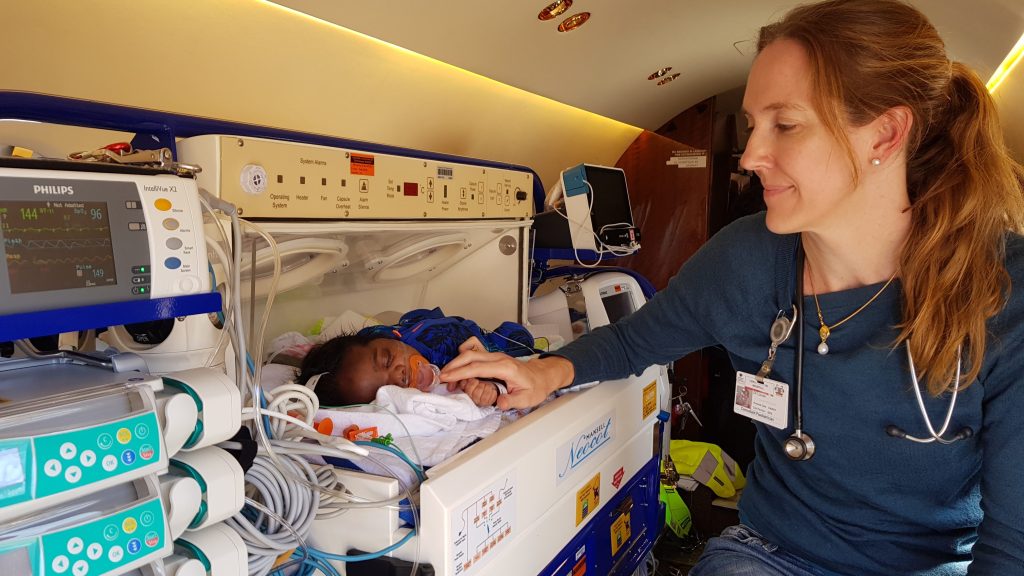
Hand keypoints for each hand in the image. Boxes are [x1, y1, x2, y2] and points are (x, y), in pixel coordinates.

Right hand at [441, 338, 574, 409]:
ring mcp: (495, 356)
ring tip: (448, 380)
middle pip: (470, 356)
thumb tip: (500, 403)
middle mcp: (498, 358)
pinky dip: (463, 362)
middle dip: (453, 366)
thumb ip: (513, 401)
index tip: (447, 378)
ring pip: (470, 354)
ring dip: (456, 364)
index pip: (477, 367)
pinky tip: (458, 374)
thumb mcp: (527, 399)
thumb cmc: (534, 387)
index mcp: (505, 367)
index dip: (460, 372)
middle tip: (441, 379)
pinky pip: (474, 356)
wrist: (541, 376)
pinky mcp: (492, 358)